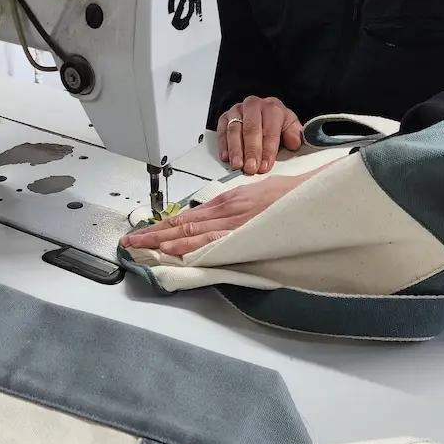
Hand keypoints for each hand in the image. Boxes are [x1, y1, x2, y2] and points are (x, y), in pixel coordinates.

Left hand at [121, 172, 315, 255]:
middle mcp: (225, 208)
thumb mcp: (258, 199)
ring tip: (138, 248)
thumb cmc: (292, 198)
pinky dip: (188, 245)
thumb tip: (220, 224)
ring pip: (189, 232)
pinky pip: (210, 240)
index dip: (163, 226)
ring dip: (161, 241)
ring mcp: (232, 219)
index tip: (144, 234)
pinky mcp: (243, 230)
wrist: (315, 193)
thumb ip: (237, 212)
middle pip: (181, 224)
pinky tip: (170, 250)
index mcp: (228, 201)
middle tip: (128, 243)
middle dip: (152, 234)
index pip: (188, 217)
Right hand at [218, 96, 302, 175]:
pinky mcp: (225, 117)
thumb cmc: (275, 122)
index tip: (265, 165)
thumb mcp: (289, 125)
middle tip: (251, 168)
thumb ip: (294, 134)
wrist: (260, 111)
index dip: (268, 149)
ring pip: (234, 129)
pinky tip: (226, 158)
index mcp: (272, 107)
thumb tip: (294, 144)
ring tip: (238, 166)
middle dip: (251, 151)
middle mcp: (253, 105)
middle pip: (251, 129)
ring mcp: (237, 110)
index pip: (270, 129)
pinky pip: (222, 130)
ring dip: (236, 150)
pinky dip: (223, 145)